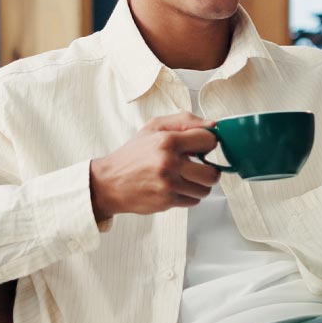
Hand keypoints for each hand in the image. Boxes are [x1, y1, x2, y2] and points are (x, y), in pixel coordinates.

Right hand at [89, 111, 221, 221]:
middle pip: (212, 173)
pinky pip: (193, 201)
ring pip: (205, 189)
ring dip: (199, 185)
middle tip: (199, 167)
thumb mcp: (153, 128)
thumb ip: (184, 121)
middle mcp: (169, 163)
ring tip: (186, 178)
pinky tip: (175, 187)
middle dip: (209, 170)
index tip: (201, 147)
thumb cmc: (133, 154)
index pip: (209, 140)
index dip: (207, 144)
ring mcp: (168, 184)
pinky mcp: (166, 201)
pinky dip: (188, 195)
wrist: (109, 182)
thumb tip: (212, 125)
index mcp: (168, 141)